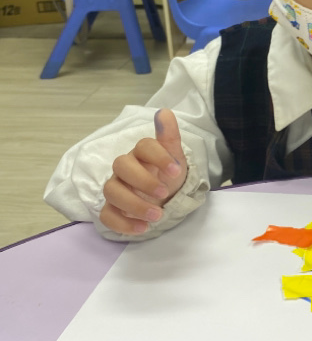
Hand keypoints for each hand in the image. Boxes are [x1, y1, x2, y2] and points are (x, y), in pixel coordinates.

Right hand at [100, 109, 186, 234]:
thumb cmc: (168, 176)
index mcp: (141, 153)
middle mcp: (125, 169)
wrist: (167, 199)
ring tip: (158, 215)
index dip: (159, 156)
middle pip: (121, 166)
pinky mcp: (112, 209)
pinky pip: (106, 215)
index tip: (176, 170)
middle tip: (164, 194)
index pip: (143, 146)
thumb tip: (164, 112)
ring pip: (111, 191)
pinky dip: (122, 224)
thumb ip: (170, 136)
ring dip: (134, 205)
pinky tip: (142, 228)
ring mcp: (116, 188)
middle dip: (143, 181)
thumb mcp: (175, 157)